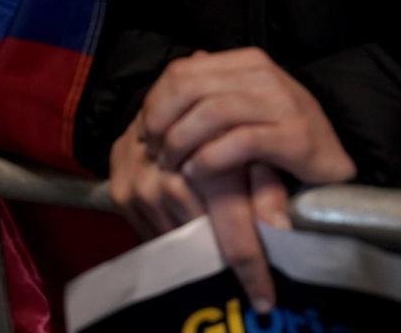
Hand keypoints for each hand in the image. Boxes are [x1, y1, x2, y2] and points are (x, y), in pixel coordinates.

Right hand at [109, 113, 291, 313]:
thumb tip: (280, 230)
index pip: (232, 233)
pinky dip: (168, 232)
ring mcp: (138, 185)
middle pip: (200, 240)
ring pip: (172, 237)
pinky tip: (182, 222)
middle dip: (221, 254)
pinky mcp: (120, 191)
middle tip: (244, 269)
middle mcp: (168, 177)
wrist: (175, 101)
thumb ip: (268, 190)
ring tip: (209, 238)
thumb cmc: (226, 128)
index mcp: (211, 167)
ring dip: (192, 242)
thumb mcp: (255, 153)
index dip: (251, 268)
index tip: (264, 298)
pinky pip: (147, 230)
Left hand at [132, 48, 353, 312]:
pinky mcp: (296, 137)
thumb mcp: (236, 110)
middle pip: (189, 88)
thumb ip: (202, 98)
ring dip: (182, 143)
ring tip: (172, 166)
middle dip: (163, 123)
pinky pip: (239, 141)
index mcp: (246, 62)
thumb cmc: (276, 140)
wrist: (332, 165)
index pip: (181, 71)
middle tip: (154, 152)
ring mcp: (284, 103)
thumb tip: (152, 100)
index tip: (146, 133)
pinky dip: (209, 158)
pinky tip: (196, 172)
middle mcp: (265, 75)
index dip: (155, 103)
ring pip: (211, 113)